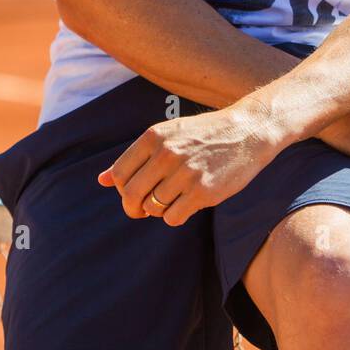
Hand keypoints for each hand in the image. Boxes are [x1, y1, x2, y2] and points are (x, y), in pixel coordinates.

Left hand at [97, 100, 281, 226]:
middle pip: (132, 195)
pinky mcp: (203, 192)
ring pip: (153, 208)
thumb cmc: (205, 135)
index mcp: (155, 136)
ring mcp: (185, 173)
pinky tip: (187, 203)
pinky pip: (172, 218)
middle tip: (144, 208)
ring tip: (175, 197)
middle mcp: (167, 154)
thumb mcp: (168, 135)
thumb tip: (101, 180)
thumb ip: (135, 157)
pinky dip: (175, 216)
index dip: (123, 189)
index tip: (134, 192)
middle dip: (134, 207)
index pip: (120, 174)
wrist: (247, 131)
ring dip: (159, 209)